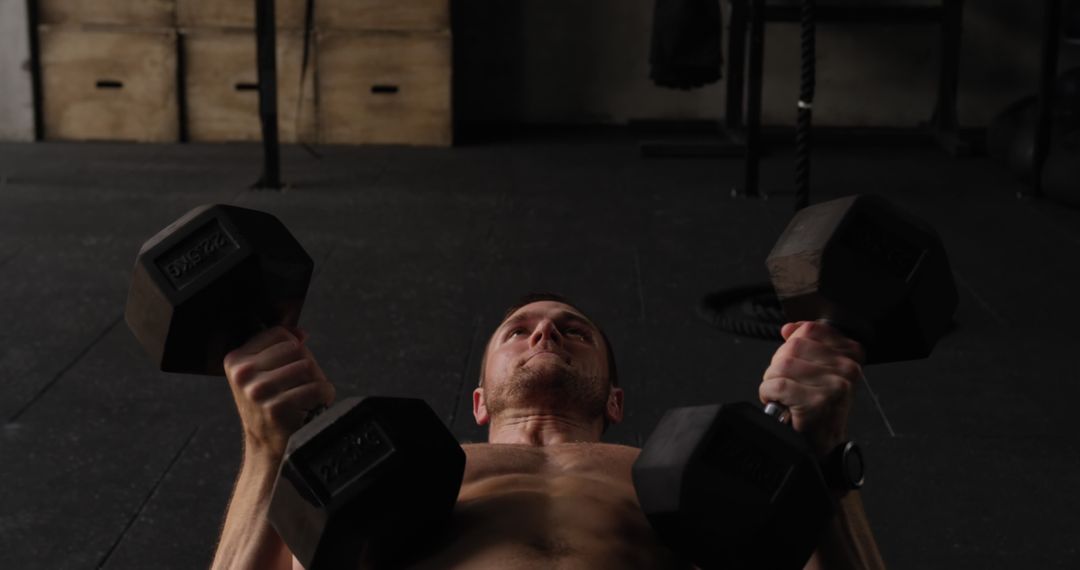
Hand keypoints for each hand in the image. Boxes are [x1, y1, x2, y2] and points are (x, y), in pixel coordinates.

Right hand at [224, 326, 334, 462]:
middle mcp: (243, 374)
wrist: (266, 446)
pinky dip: (324, 395)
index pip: (279, 333)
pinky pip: (317, 388)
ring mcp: (258, 391)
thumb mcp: (261, 373)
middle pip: (296, 349)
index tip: (291, 364)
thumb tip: (301, 334)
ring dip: (317, 380)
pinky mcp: (277, 408)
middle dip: (307, 365)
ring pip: (308, 366)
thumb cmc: (268, 405)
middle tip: (303, 383)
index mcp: (235, 360)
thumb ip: (278, 348)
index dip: (294, 346)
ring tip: (307, 395)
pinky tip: (314, 405)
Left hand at [759, 321, 864, 456]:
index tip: (796, 363)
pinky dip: (769, 395)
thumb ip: (807, 343)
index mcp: (851, 355)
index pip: (810, 329)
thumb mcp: (821, 369)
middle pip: (792, 347)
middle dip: (780, 366)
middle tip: (789, 385)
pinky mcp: (815, 402)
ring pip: (781, 366)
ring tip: (787, 396)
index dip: (793, 345)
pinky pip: (776, 385)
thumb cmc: (822, 408)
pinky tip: (782, 404)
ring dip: (773, 382)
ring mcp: (833, 386)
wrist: (825, 445)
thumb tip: (789, 328)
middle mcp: (847, 369)